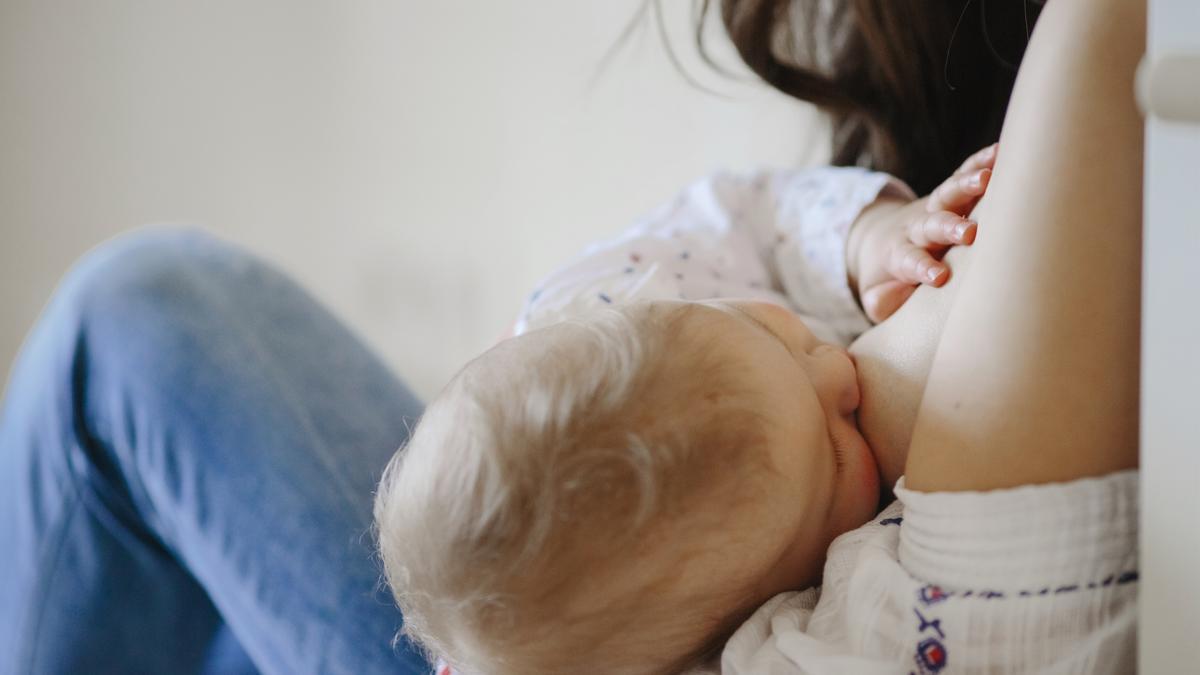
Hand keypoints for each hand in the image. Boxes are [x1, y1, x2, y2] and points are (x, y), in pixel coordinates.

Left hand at [847, 143, 996, 322]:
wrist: (879, 239)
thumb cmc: (888, 277)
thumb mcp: (878, 296)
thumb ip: (883, 301)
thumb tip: (891, 299)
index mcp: (899, 255)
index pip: (910, 260)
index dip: (923, 267)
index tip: (938, 277)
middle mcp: (916, 228)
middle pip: (932, 224)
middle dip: (950, 227)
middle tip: (968, 232)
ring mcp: (933, 207)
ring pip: (948, 194)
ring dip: (966, 186)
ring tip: (987, 178)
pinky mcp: (948, 194)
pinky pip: (962, 173)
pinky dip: (979, 161)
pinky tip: (1000, 150)